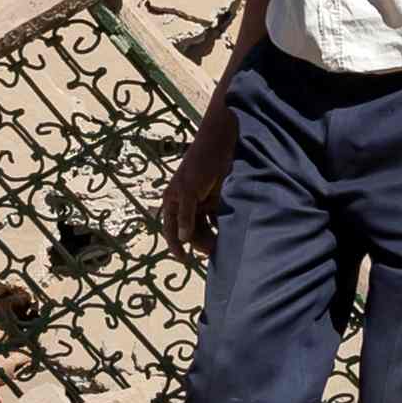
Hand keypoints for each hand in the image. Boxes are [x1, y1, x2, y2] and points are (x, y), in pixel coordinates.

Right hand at [164, 114, 234, 261]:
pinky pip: (218, 218)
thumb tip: (182, 239)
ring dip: (212, 236)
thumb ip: (185, 214)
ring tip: (223, 246)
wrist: (221, 143)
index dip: (175, 245)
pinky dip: (223, 226)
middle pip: (190, 230)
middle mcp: (186, 203)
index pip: (170, 228)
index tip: (184, 260)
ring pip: (205, 226)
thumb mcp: (189, 189)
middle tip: (213, 251)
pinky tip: (231, 233)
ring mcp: (202, 201)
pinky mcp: (218, 199)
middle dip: (199, 241)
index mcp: (173, 200)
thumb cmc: (200, 163)